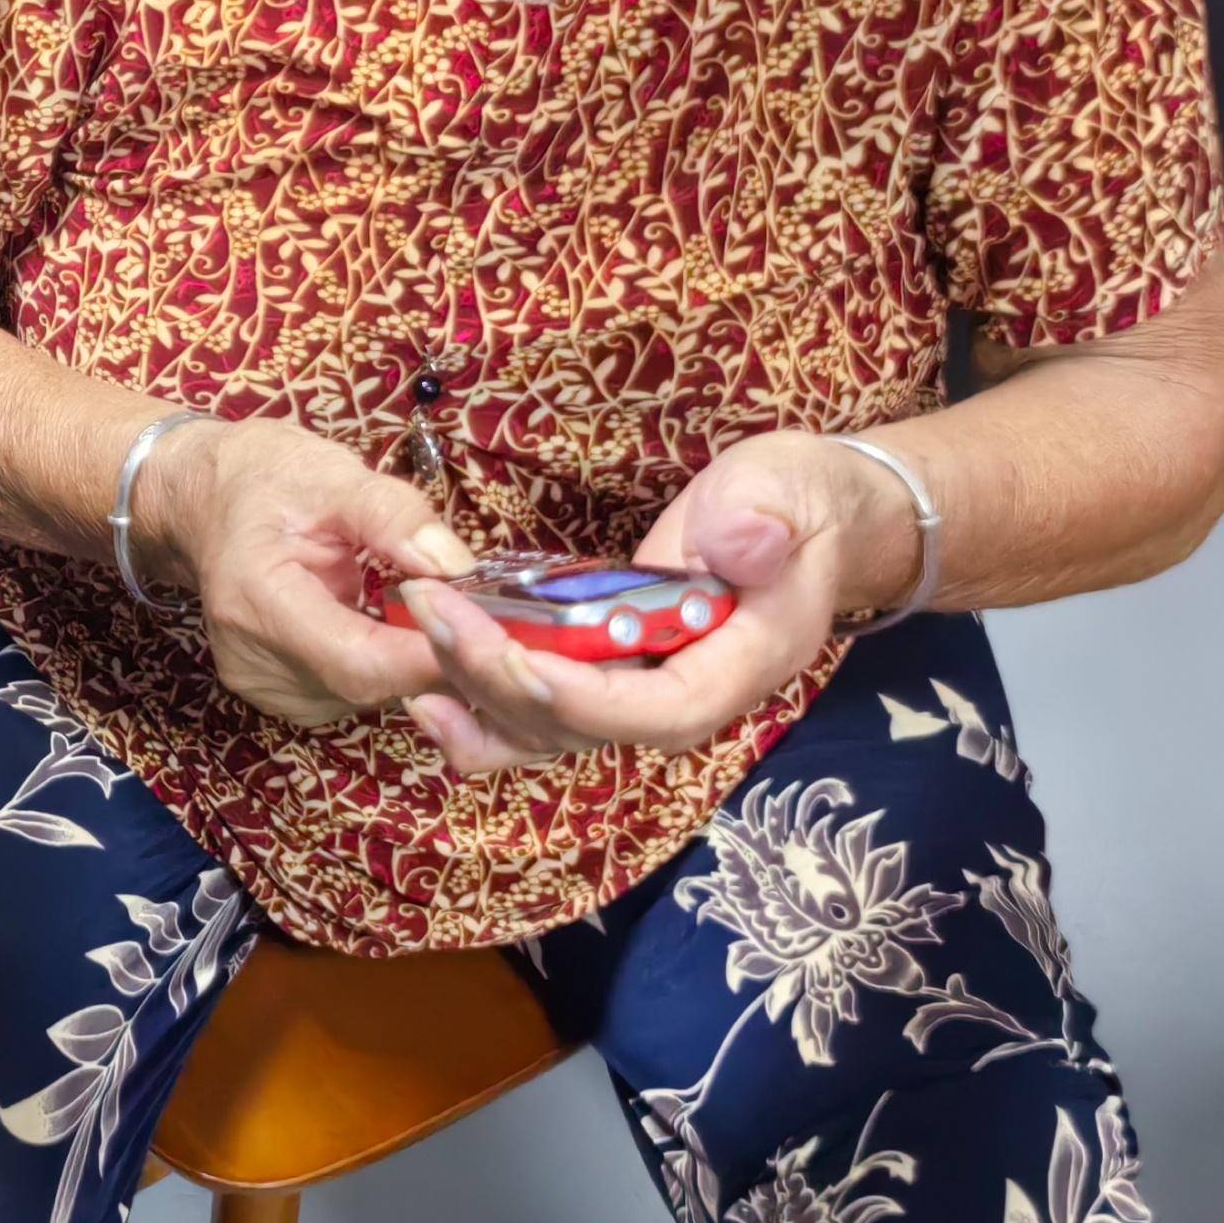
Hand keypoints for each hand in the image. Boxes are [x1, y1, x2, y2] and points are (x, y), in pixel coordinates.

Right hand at [136, 417, 471, 725]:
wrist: (205, 501)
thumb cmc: (266, 478)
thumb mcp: (333, 474)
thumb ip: (396, 516)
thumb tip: (457, 567)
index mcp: (256, 600)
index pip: (356, 660)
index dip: (427, 654)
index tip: (487, 626)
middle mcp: (252, 661)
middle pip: (366, 685)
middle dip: (429, 655)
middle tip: (475, 611)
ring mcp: (261, 687)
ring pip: (365, 698)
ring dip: (407, 661)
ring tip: (426, 609)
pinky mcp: (277, 696)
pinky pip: (350, 693)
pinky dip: (382, 665)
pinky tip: (386, 624)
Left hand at [406, 432, 910, 771]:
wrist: (810, 520)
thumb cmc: (800, 504)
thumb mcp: (790, 492)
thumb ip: (763, 519)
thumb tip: (734, 541)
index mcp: (739, 664)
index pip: (661, 712)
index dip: (586, 699)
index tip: (521, 661)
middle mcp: (684, 695)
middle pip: (584, 726)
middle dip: (502, 682)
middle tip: (437, 619)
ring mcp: (642, 689)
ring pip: (551, 730)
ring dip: (478, 698)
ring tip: (413, 654)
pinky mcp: (608, 671)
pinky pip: (541, 711)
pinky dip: (484, 707)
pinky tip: (428, 686)